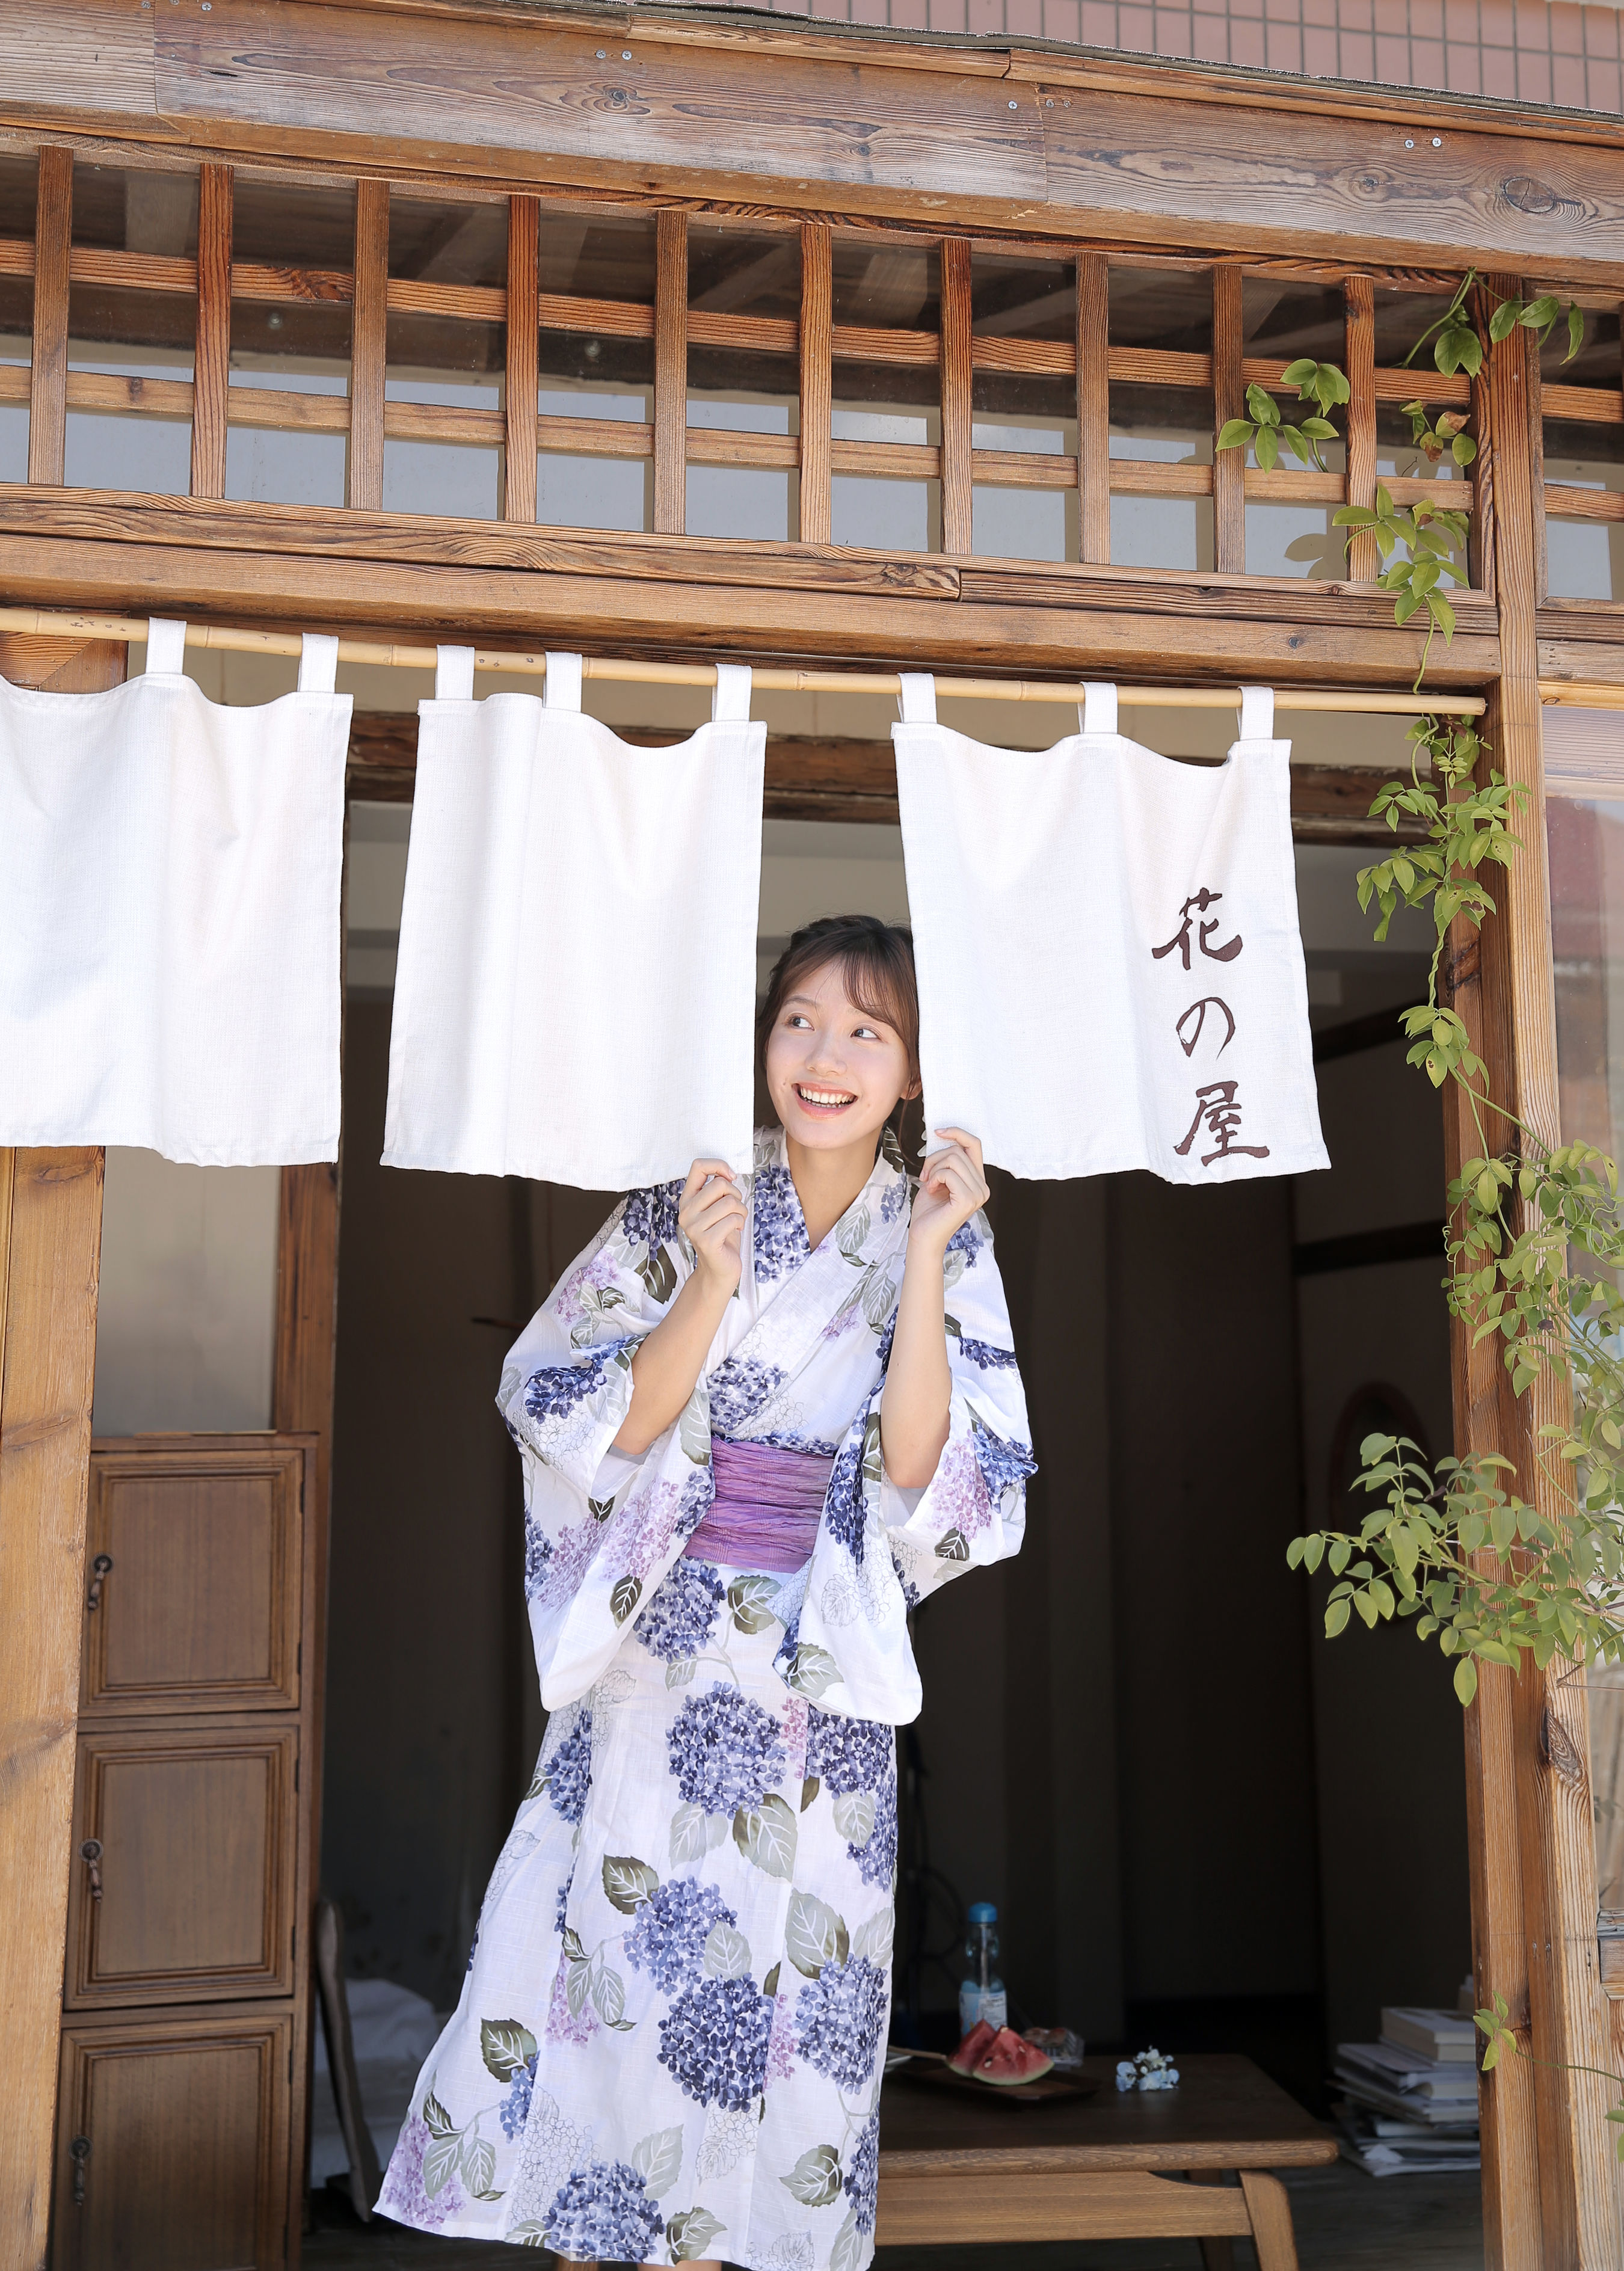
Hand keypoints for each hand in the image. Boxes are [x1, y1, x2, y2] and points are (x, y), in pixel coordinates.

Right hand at [678, 1158, 745, 1296]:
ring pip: (729, 1202)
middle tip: (735, 1209)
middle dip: (736, 1194)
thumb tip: (728, 1173)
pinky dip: (740, 1223)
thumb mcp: (717, 1207)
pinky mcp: (706, 1241)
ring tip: (735, 1221)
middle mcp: (685, 1212)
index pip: (698, 1166)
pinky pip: (733, 1219)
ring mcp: (693, 1227)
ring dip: (741, 1211)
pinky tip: (734, 1231)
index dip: (719, 1166)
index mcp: (687, 1199)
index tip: (731, 1176)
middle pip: (719, 1184)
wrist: (719, 1268)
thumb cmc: (722, 1235)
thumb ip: (717, 1189)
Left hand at [908, 1128, 988, 1257]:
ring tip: (929, 1184)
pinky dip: (934, 1178)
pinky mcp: (968, 1200)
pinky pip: (948, 1173)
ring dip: (933, 1168)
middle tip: (925, 1174)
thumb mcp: (938, 1179)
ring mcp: (978, 1194)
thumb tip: (943, 1137)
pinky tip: (931, 1190)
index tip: (938, 1132)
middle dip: (935, 1158)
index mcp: (978, 1181)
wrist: (923, 1237)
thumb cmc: (928, 1211)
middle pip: (959, 1150)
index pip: (975, 1145)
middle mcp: (983, 1187)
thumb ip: (947, 1162)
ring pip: (953, 1159)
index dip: (957, 1133)